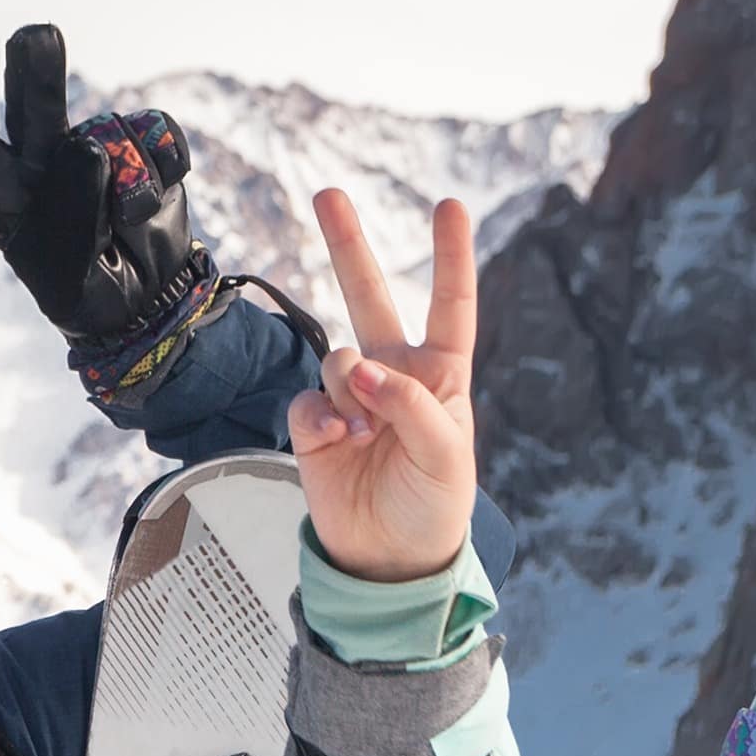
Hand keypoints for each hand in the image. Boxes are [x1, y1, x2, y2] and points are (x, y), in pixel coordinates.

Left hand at [0, 25, 212, 360]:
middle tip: (34, 35)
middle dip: (34, 71)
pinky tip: (156, 195)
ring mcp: (93, 143)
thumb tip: (90, 146)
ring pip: (112, 131)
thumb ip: (74, 219)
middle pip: (32, 106)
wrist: (144, 295)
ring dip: (134, 182)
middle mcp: (42, 158)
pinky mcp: (139, 139)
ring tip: (128, 224)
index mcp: (5, 196)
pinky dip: (166, 165)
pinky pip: (156, 130)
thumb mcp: (70, 281)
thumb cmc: (86, 290)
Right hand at [288, 189, 477, 583]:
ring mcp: (350, 398)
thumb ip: (412, 406)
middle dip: (347, 245)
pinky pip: (305, 401)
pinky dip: (320, 420)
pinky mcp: (313, 427)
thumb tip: (361, 371)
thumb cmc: (433, 506)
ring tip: (364, 434)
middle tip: (327, 196)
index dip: (450, 256)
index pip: (450, 305)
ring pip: (336, 358)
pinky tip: (338, 442)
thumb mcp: (447, 457)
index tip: (449, 206)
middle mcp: (393, 376)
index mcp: (441, 375)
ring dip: (349, 390)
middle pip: (369, 297)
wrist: (388, 560)